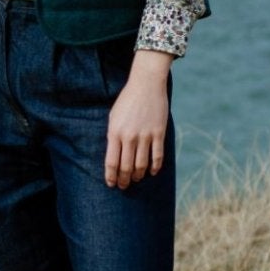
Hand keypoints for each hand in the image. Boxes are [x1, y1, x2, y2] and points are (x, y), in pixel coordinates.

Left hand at [105, 52, 171, 187]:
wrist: (146, 85)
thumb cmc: (127, 101)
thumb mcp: (113, 117)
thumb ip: (113, 136)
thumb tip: (114, 157)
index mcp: (115, 132)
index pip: (111, 162)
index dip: (111, 176)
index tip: (111, 184)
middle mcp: (129, 137)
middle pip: (126, 167)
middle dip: (124, 180)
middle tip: (124, 186)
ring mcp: (145, 135)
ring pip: (141, 165)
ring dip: (138, 176)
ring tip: (136, 179)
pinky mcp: (159, 133)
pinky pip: (157, 156)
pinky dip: (155, 167)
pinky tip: (152, 172)